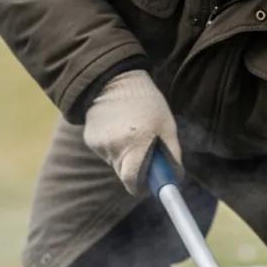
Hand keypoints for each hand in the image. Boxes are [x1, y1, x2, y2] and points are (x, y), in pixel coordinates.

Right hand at [82, 69, 180, 193]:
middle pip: (125, 174)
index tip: (146, 185)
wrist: (114, 80)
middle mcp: (116, 147)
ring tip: (129, 131)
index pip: (133, 182)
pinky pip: (105, 152)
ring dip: (124, 154)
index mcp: (137, 144)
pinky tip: (116, 127)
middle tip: (143, 153)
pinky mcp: (90, 140)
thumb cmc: (147, 103)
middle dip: (135, 169)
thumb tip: (175, 179)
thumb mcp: (167, 125)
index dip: (140, 186)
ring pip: (115, 163)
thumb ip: (172, 154)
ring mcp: (100, 144)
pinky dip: (112, 145)